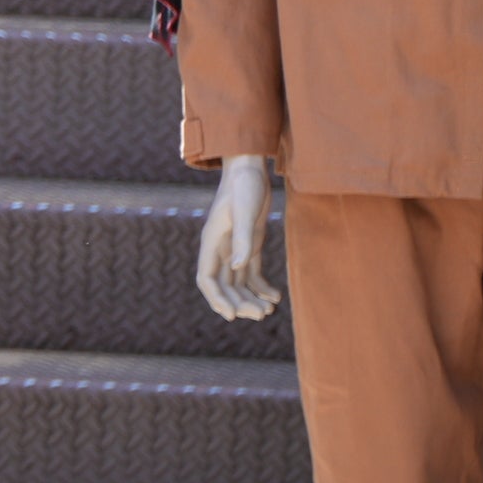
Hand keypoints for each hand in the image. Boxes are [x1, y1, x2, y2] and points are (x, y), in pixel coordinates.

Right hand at [195, 154, 279, 320]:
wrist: (250, 167)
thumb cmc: (245, 186)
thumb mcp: (246, 212)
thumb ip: (242, 239)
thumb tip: (237, 267)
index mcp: (212, 241)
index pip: (206, 278)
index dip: (216, 299)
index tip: (232, 316)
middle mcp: (220, 248)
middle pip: (224, 285)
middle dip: (239, 303)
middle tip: (261, 315)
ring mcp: (234, 247)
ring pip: (237, 282)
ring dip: (250, 298)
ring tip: (269, 310)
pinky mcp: (249, 244)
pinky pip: (251, 272)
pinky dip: (261, 287)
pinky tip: (276, 297)